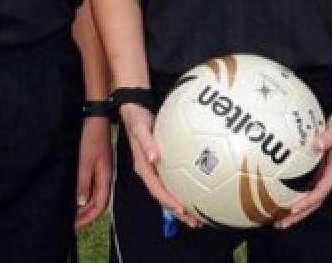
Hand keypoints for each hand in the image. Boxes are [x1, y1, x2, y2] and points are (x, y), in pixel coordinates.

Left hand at [74, 118, 112, 227]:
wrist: (95, 117)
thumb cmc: (91, 137)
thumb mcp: (85, 162)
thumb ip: (84, 183)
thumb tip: (82, 203)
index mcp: (105, 176)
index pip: (100, 205)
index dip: (88, 217)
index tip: (75, 224)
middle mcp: (106, 175)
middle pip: (99, 202)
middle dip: (86, 214)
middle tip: (71, 220)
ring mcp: (102, 169)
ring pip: (96, 193)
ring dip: (86, 204)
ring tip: (72, 210)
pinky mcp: (97, 163)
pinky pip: (93, 184)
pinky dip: (85, 192)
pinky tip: (77, 192)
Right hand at [118, 103, 199, 227]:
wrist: (134, 109)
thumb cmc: (137, 118)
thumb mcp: (140, 128)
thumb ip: (147, 143)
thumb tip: (155, 157)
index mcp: (143, 166)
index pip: (156, 189)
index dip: (168, 201)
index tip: (181, 210)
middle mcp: (149, 171)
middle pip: (163, 196)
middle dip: (177, 211)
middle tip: (194, 222)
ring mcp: (154, 169)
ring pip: (167, 191)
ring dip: (180, 205)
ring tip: (197, 216)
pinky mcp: (160, 163)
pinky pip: (171, 181)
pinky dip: (182, 190)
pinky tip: (194, 192)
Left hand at [275, 101, 331, 229]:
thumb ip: (330, 136)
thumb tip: (317, 144)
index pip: (321, 191)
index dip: (307, 201)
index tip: (293, 208)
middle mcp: (330, 176)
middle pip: (315, 201)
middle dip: (299, 214)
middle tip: (281, 224)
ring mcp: (325, 174)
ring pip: (311, 197)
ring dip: (296, 210)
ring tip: (279, 220)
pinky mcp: (320, 169)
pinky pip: (308, 186)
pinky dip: (296, 195)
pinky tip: (281, 198)